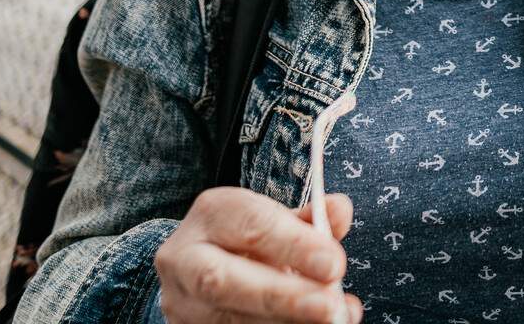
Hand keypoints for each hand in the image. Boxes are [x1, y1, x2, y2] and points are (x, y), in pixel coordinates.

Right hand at [155, 186, 363, 323]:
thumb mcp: (278, 220)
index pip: (252, 226)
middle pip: (223, 280)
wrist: (201, 268)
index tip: (334, 265)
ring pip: (226, 319)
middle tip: (330, 306)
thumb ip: (310, 219)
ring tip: (329, 320)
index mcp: (212, 214)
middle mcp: (185, 258)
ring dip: (283, 322)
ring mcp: (183, 302)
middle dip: (281, 296)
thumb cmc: (249, 240)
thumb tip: (340, 211)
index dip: (294, 246)